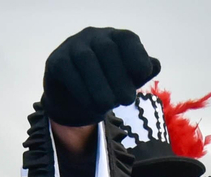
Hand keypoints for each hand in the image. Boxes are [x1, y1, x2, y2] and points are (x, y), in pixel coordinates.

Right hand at [41, 27, 159, 126]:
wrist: (75, 100)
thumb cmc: (108, 86)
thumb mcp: (128, 81)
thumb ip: (142, 72)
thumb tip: (154, 65)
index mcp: (115, 38)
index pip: (127, 39)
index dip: (136, 55)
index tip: (143, 74)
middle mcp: (94, 36)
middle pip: (107, 50)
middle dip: (119, 77)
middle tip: (127, 100)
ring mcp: (73, 46)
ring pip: (86, 59)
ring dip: (99, 85)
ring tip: (108, 106)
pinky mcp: (56, 60)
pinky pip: (68, 71)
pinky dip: (81, 89)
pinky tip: (91, 105)